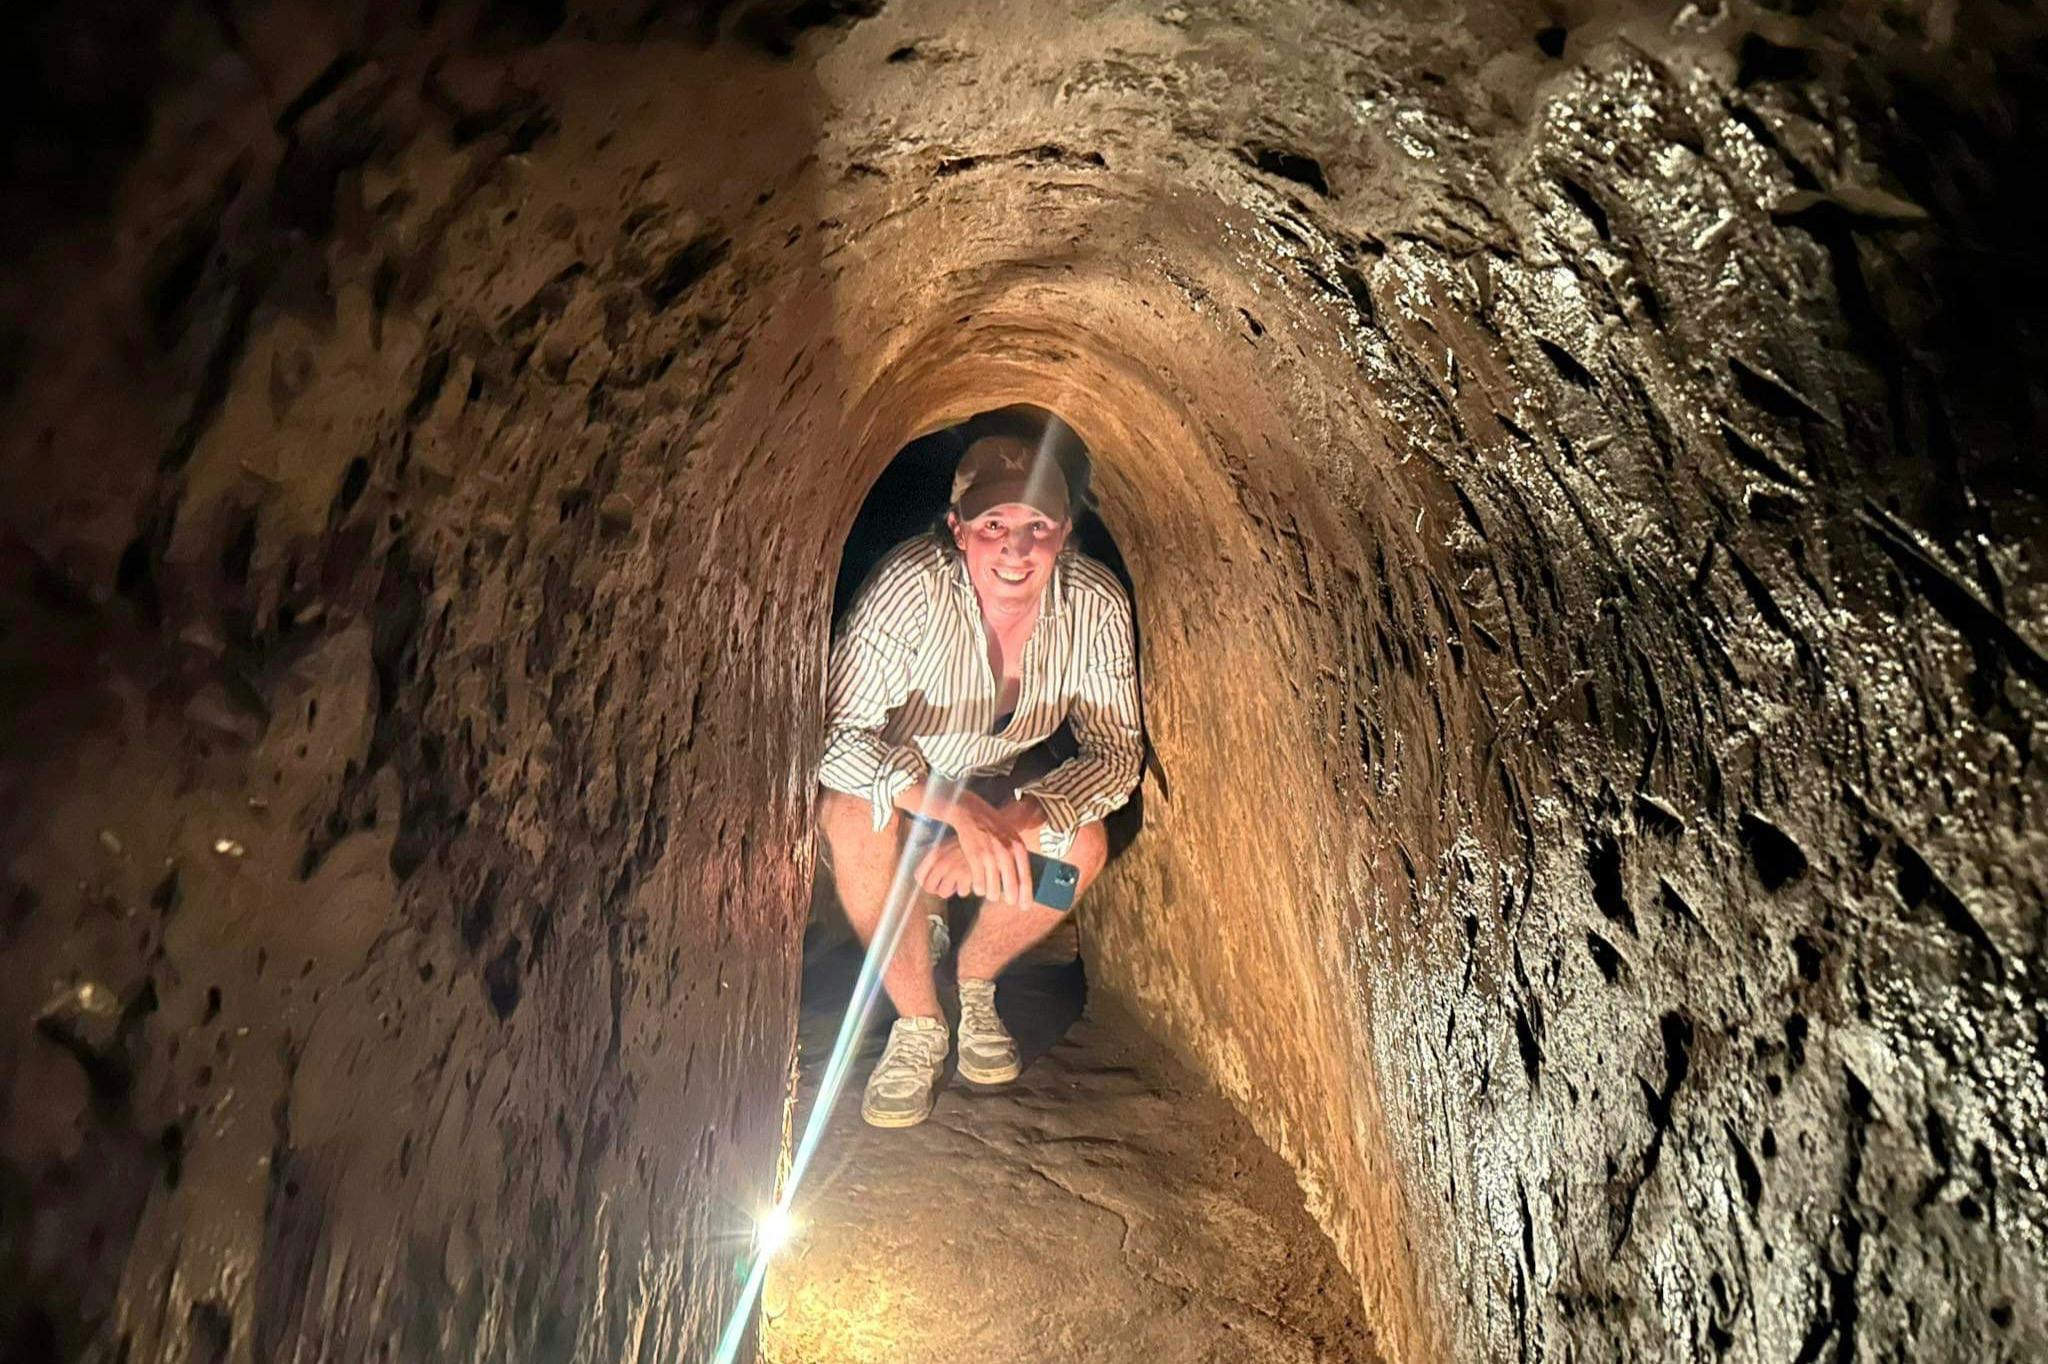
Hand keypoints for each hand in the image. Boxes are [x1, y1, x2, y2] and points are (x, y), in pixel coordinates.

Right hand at [916, 793, 1032, 906]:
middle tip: (1011, 903)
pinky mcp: (975, 857)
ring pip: (993, 886)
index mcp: (1018, 847)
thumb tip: (1023, 877)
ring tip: (992, 895)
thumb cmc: (994, 827)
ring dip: (992, 893)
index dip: (1026, 894)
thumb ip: (1017, 854)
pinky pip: (979, 882)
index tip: (1025, 906)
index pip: (1026, 877)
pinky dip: (978, 888)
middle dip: (1011, 898)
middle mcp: (1006, 852)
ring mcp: (990, 855)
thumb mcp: (1011, 836)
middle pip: (1011, 885)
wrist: (972, 813)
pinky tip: (978, 888)